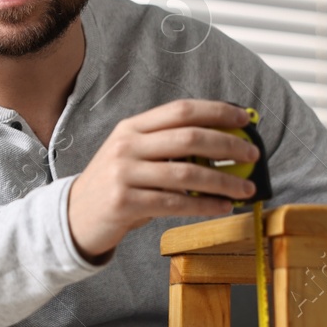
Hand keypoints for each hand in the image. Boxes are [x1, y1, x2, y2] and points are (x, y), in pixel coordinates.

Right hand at [66, 99, 258, 261]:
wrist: (74, 216)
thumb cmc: (114, 185)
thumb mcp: (132, 156)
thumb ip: (167, 148)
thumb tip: (221, 146)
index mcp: (131, 127)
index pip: (180, 110)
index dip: (216, 111)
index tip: (244, 120)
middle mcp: (126, 145)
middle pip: (188, 137)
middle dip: (227, 144)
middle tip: (252, 154)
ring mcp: (123, 173)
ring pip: (186, 173)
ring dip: (223, 181)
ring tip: (245, 188)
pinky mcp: (125, 202)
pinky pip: (176, 203)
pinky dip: (205, 205)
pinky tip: (223, 207)